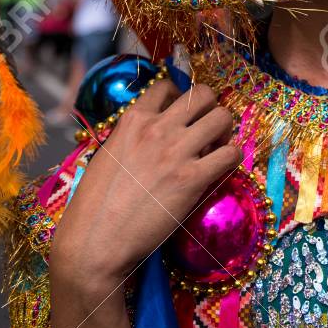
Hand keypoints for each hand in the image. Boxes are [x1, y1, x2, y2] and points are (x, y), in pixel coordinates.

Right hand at [49, 78, 239, 298]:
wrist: (96, 241)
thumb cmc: (94, 205)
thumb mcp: (108, 154)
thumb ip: (132, 137)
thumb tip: (152, 134)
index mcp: (133, 119)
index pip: (166, 86)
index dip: (180, 96)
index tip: (183, 113)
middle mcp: (157, 128)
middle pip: (203, 94)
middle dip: (210, 107)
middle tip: (208, 127)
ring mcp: (177, 152)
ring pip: (222, 117)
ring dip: (225, 130)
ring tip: (218, 146)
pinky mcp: (193, 179)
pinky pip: (231, 153)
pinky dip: (232, 157)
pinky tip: (222, 168)